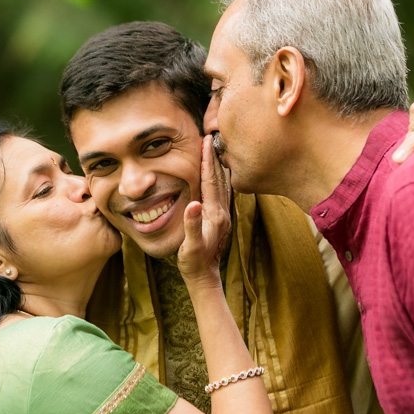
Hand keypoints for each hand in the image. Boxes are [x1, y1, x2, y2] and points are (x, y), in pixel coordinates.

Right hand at [178, 135, 230, 284]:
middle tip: (210, 137)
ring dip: (218, 166)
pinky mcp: (222, 219)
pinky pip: (223, 193)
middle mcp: (223, 213)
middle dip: (214, 157)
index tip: (206, 142)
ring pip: (223, 185)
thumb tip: (193, 204)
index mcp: (214, 215)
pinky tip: (220, 174)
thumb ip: (192, 225)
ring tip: (215, 150)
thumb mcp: (190, 246)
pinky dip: (220, 179)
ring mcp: (224, 216)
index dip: (207, 161)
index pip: (211, 182)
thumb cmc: (194, 263)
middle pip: (219, 179)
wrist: (204, 277)